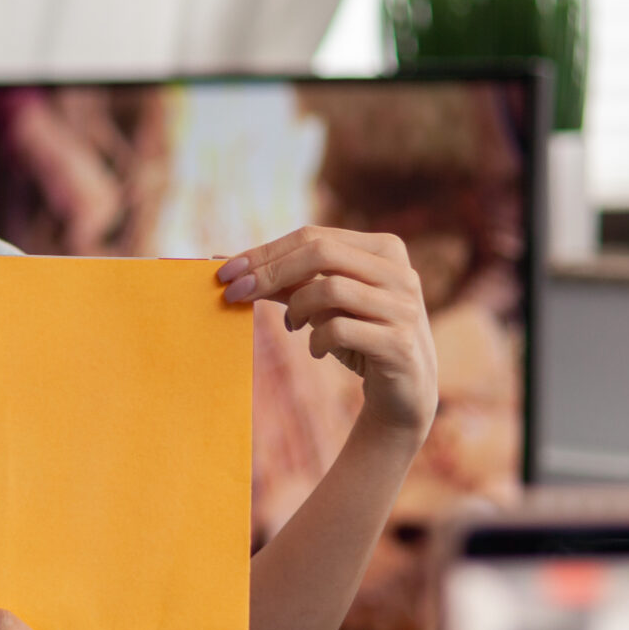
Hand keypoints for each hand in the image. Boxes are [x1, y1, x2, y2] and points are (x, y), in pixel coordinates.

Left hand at [219, 228, 437, 439]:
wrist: (403, 392)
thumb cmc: (359, 339)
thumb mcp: (324, 305)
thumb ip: (290, 282)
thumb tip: (234, 265)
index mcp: (384, 249)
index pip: (314, 236)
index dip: (266, 251)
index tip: (224, 270)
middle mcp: (399, 272)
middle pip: (320, 253)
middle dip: (270, 271)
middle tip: (234, 293)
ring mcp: (404, 306)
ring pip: (330, 289)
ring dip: (298, 309)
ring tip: (295, 326)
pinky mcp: (399, 343)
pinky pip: (340, 330)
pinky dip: (316, 340)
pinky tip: (316, 349)